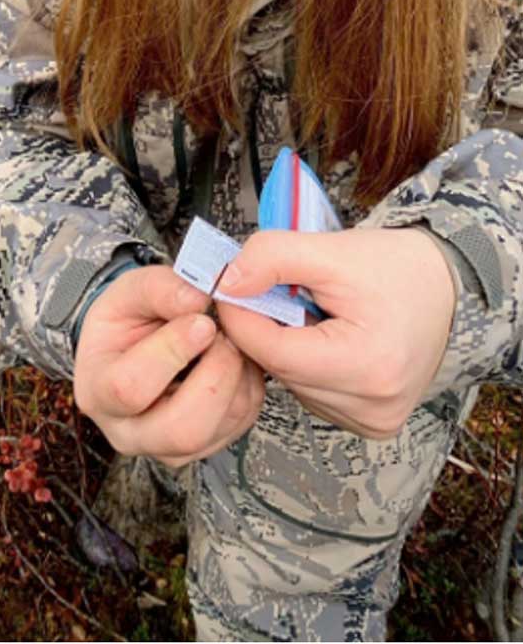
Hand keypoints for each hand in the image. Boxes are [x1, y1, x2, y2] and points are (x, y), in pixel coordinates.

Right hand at [73, 265, 265, 467]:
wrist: (135, 344)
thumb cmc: (126, 320)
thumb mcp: (129, 291)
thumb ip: (159, 289)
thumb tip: (198, 299)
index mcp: (97, 392)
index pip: (131, 389)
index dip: (172, 353)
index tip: (201, 321)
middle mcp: (130, 432)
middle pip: (182, 430)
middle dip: (216, 376)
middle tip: (223, 336)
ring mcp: (170, 447)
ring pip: (219, 429)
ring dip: (237, 377)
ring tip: (228, 339)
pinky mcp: (207, 445)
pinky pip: (241, 422)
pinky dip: (248, 385)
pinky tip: (233, 358)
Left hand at [214, 228, 456, 438]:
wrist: (446, 288)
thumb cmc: (396, 268)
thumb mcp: (331, 249)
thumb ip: (272, 258)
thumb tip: (226, 283)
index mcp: (368, 366)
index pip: (272, 350)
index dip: (239, 315)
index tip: (226, 284)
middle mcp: (372, 407)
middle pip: (279, 368)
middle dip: (262, 326)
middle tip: (268, 288)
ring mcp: (372, 421)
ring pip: (290, 383)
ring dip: (283, 345)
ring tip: (308, 310)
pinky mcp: (370, 423)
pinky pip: (310, 391)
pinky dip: (304, 362)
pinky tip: (322, 336)